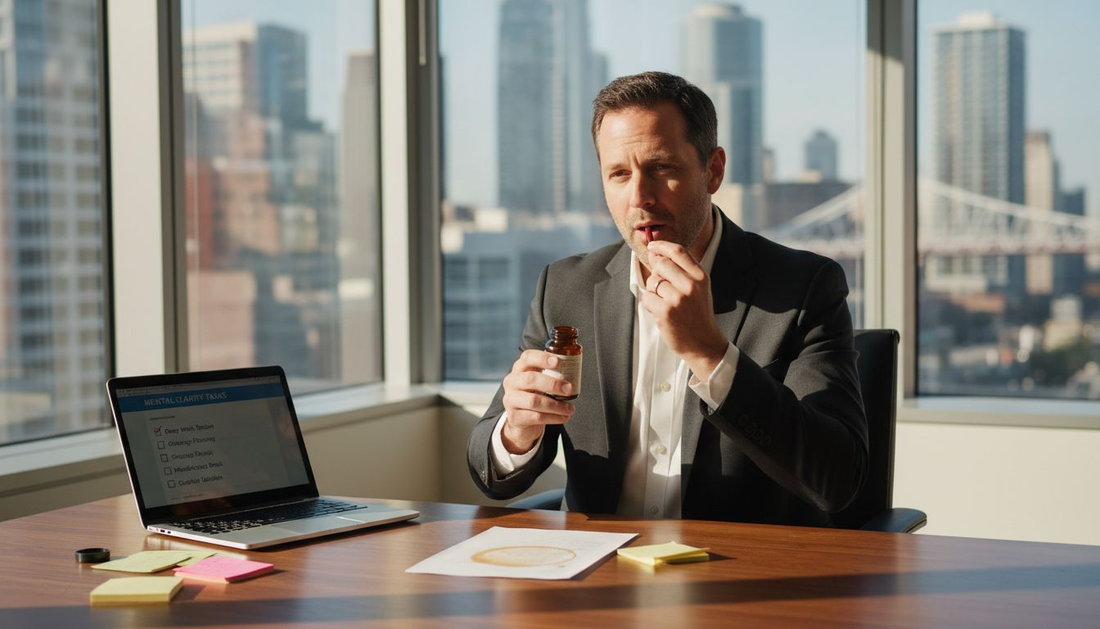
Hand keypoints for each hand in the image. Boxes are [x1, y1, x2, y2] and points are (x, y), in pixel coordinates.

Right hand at [501, 350, 575, 453]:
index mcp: (519, 369)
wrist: (522, 421)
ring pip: (534, 401)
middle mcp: (511, 382)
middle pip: (530, 379)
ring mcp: (510, 400)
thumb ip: (551, 374)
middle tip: (569, 389)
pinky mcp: (514, 417)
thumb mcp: (539, 382)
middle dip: (553, 384)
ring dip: (556, 405)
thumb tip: (575, 370)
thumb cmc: (535, 396)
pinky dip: (553, 417)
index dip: (542, 358)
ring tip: (570, 408)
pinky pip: (536, 417)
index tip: (558, 362)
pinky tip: (563, 417)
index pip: (527, 357)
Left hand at [641, 240, 726, 378]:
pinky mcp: (666, 312)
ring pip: (652, 281)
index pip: (678, 251)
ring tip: (666, 304)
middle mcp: (691, 285)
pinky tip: (661, 313)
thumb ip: (681, 270)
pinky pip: (647, 298)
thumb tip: (655, 253)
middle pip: (661, 264)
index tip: (652, 246)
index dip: (661, 246)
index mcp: (701, 277)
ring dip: (653, 292)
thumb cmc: (697, 314)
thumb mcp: (698, 289)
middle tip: (662, 288)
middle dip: (656, 273)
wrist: (704, 344)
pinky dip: (650, 305)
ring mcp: (678, 298)